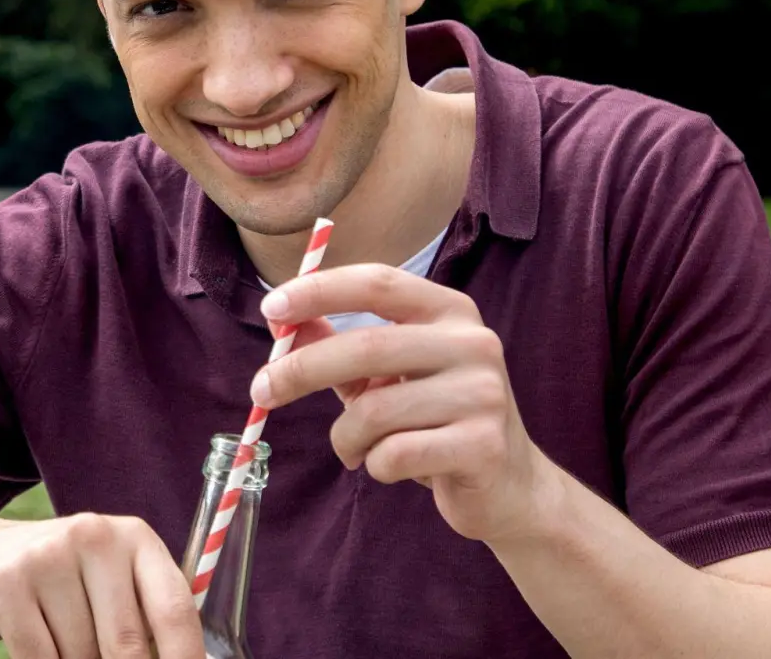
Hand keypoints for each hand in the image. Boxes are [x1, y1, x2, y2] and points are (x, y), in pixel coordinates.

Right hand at [0, 513, 204, 658]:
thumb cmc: (59, 582)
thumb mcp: (108, 582)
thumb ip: (143, 617)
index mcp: (134, 538)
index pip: (175, 609)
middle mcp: (94, 538)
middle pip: (127, 645)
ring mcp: (46, 558)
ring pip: (80, 656)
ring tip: (61, 646)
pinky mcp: (6, 586)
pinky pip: (38, 658)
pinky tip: (38, 653)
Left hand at [249, 263, 560, 544]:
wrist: (509, 487)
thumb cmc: (435, 421)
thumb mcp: (385, 375)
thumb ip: (336, 343)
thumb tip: (277, 317)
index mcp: (450, 311)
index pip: (377, 283)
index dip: (320, 290)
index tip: (271, 306)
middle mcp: (473, 343)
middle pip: (366, 346)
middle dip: (300, 370)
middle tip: (261, 391)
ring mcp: (483, 394)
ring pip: (374, 412)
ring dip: (344, 437)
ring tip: (352, 449)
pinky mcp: (483, 446)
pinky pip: (394, 455)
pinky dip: (374, 465)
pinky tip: (389, 467)